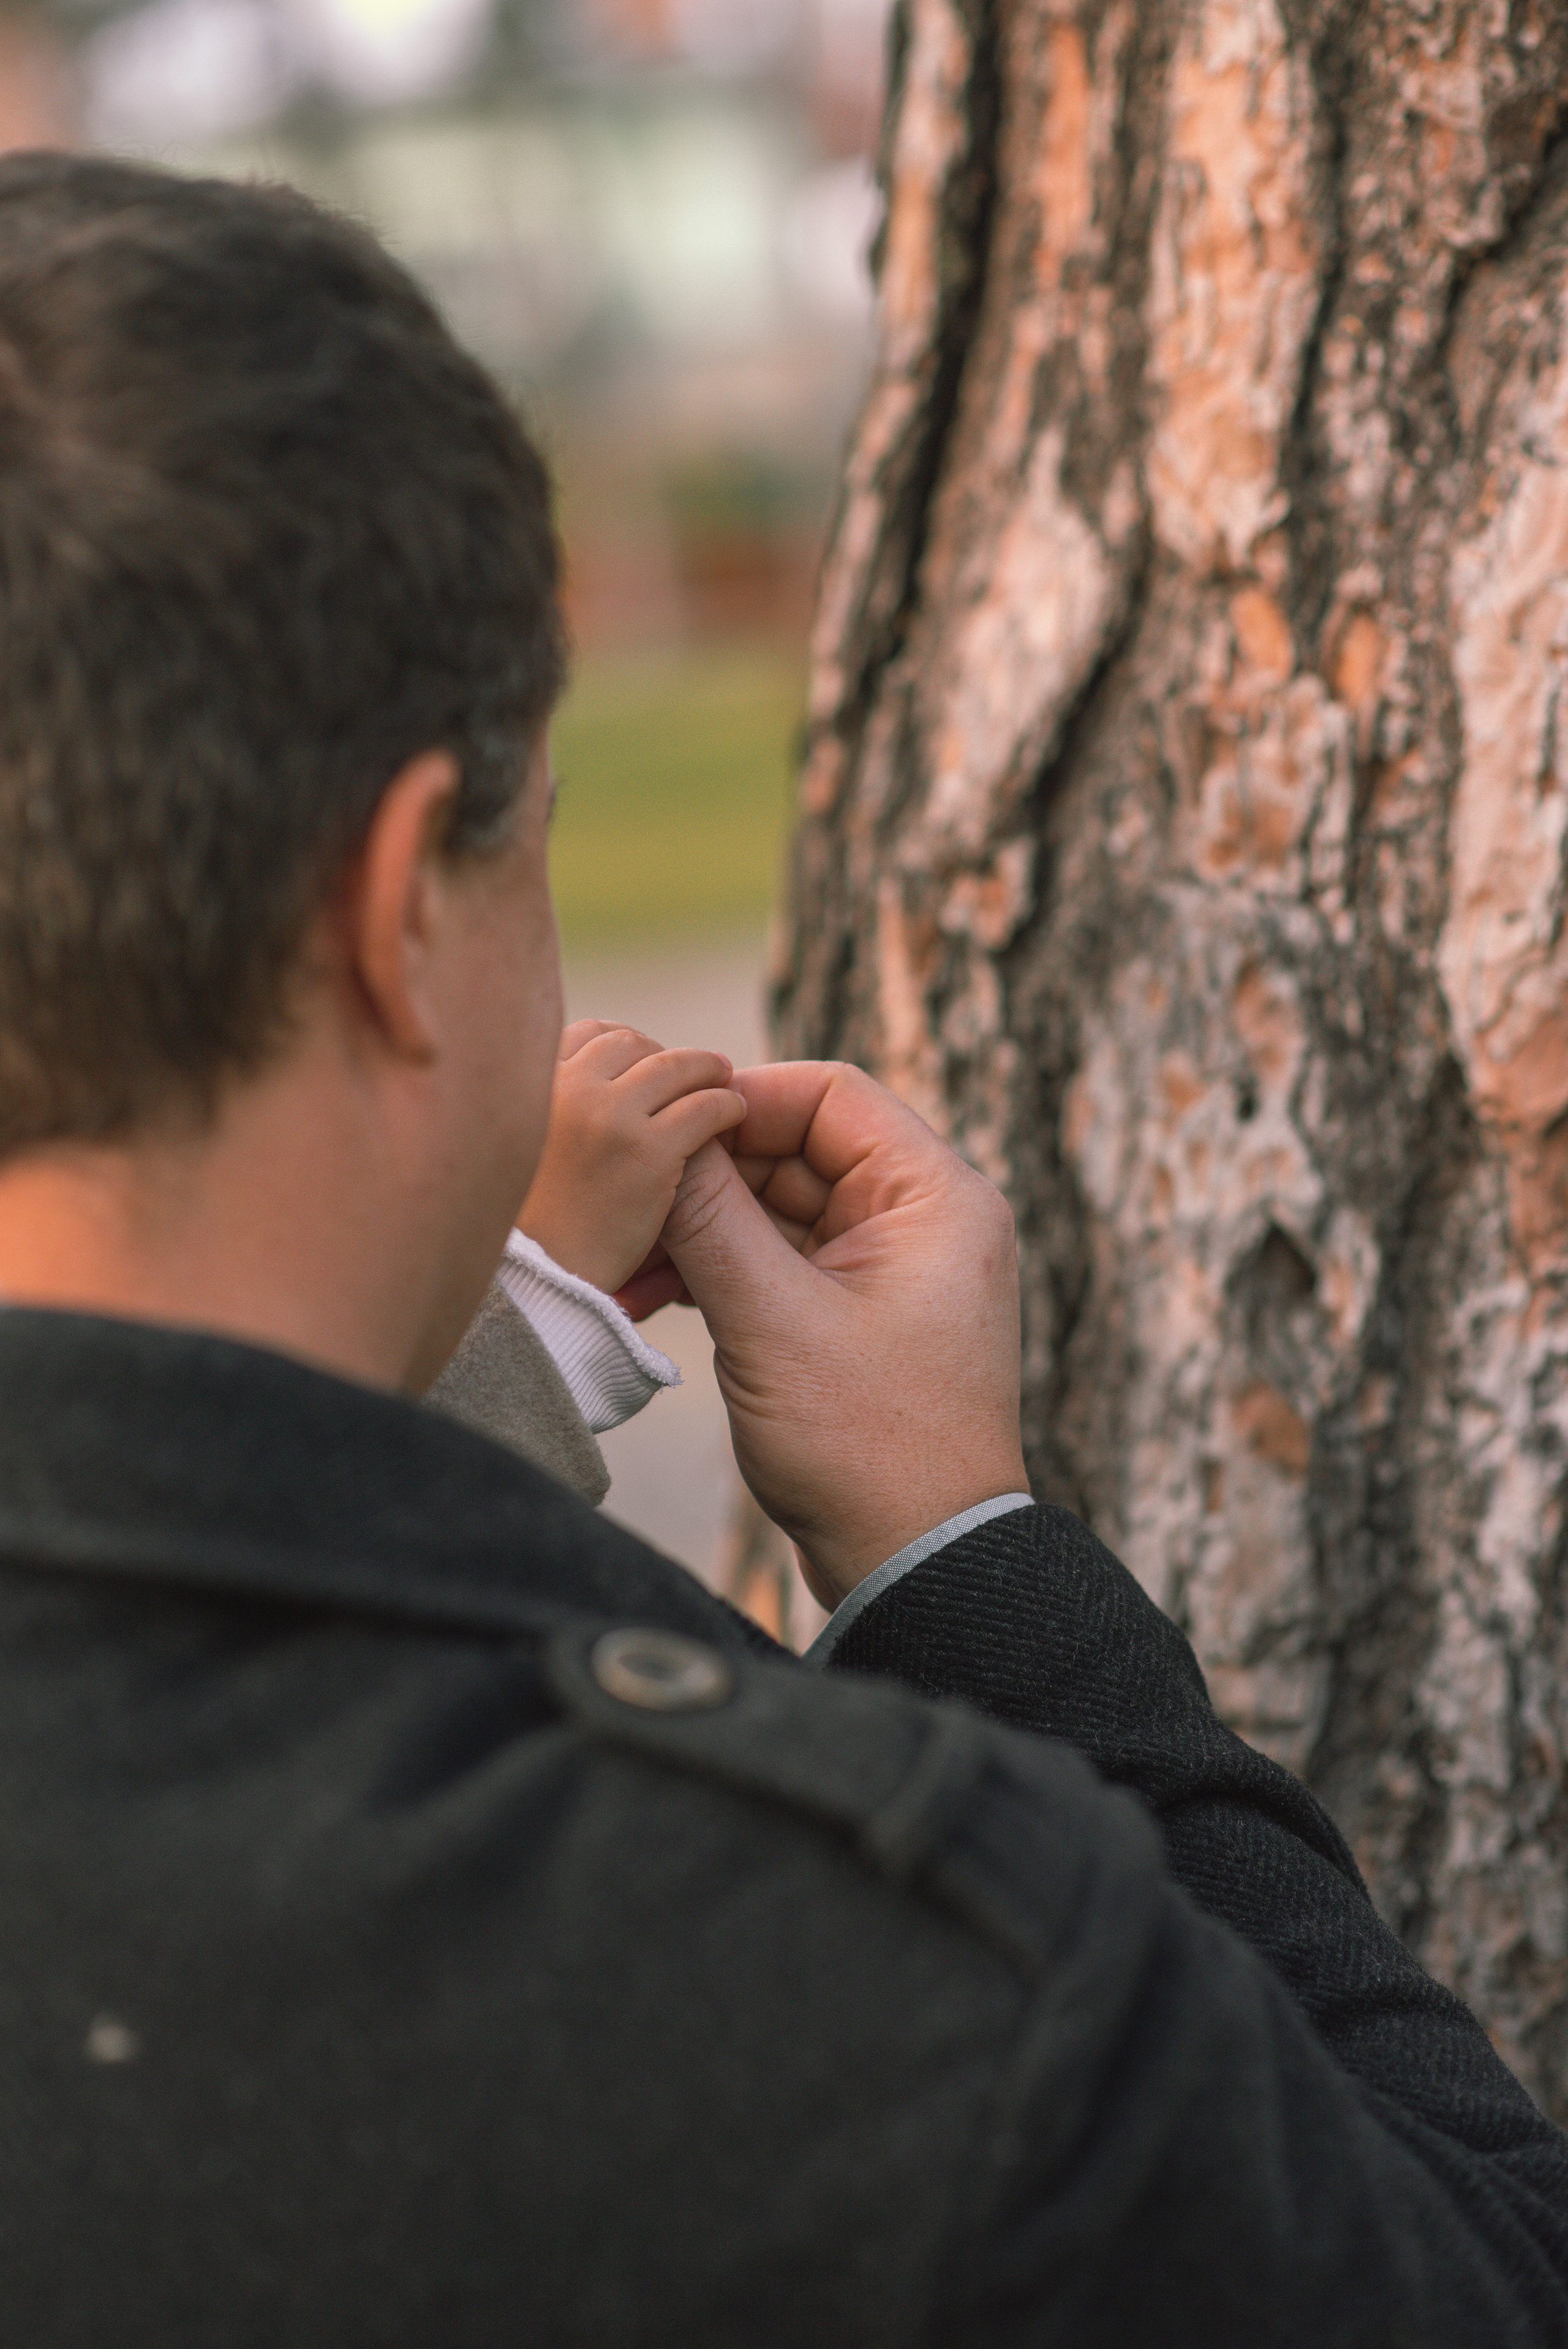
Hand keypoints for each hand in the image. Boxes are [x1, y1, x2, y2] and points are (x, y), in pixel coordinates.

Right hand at [518, 1021, 745, 1295]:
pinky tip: (734, 1117)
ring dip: (700, 1072)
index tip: (640, 1070)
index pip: (583, 1035)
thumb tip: (583, 1106)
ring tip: (722, 1083)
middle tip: (688, 1075)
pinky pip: (702, 1109)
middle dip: (659, 1060)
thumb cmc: (521, 1253)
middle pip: (626, 1045)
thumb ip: (547, 1128)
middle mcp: (557, 1087)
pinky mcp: (645, 1153)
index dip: (620, 1049)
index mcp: (518, 1089)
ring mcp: (602, 1115)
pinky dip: (725, 1107)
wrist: (527, 1309)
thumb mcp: (517, 1166)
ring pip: (668, 1068)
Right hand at [657, 1062, 1028, 1608]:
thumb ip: (710, 1219)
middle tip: (621, 1198)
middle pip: (796, 1151)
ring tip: (622, 1260)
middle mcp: (923, 1222)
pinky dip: (720, 1273)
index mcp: (936, 1197)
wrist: (917, 1566)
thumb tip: (658, 1139)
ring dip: (700, 1230)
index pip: (829, 1094)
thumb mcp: (771, 1320)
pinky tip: (647, 1295)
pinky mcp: (855, 1320)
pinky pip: (780, 1264)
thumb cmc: (868, 1447)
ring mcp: (889, 1272)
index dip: (739, 1098)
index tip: (660, 1122)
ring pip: (778, 1211)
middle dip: (705, 1176)